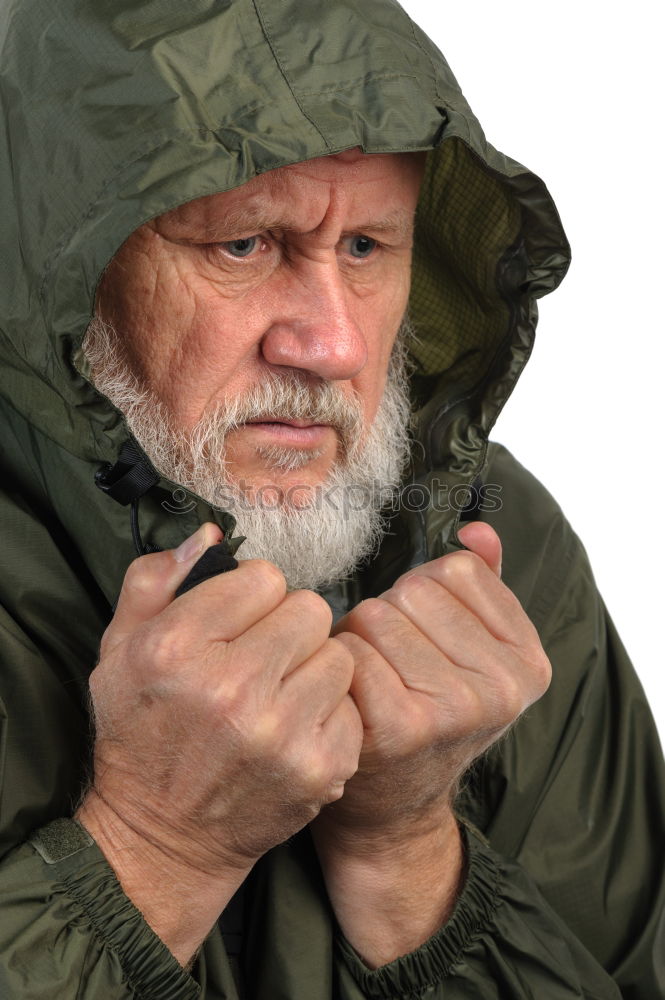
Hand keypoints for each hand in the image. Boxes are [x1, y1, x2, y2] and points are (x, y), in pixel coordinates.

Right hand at [77, 523, 361, 960]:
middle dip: (289, 628)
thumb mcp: (118, 651)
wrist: (164, 837)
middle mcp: (231, 687)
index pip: (265, 576)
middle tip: (264, 659)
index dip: (253, 595)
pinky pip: (352, 703)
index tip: (238, 622)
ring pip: (338, 653)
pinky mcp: (320, 766)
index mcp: (177, 647)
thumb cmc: (141, 734)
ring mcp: (281, 731)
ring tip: (281, 692)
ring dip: (313, 667)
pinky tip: (295, 728)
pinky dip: (329, 713)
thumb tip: (211, 534)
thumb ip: (156, 580)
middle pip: (310, 609)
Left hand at [317, 522, 550, 840]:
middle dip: (387, 617)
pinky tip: (350, 701)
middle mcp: (503, 688)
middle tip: (390, 667)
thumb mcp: (470, 657)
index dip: (424, 595)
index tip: (425, 642)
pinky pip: (348, 652)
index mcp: (529, 663)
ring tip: (370, 682)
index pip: (456, 570)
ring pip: (375, 616)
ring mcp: (456, 709)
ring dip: (356, 641)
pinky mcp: (401, 726)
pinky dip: (337, 669)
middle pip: (412, 591)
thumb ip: (482, 589)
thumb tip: (477, 529)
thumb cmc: (425, 717)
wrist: (392, 812)